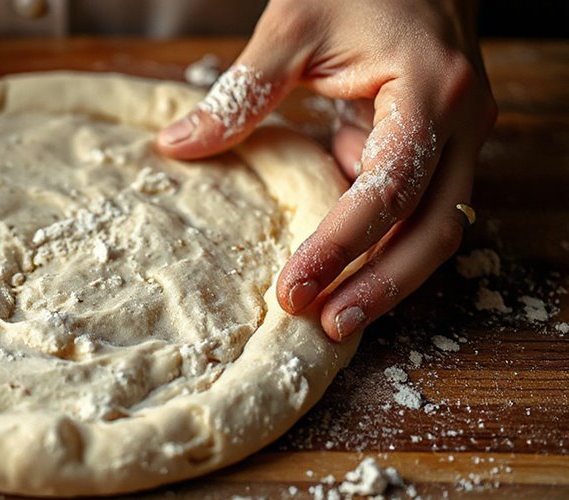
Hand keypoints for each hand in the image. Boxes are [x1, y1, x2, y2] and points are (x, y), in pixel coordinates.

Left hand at [157, 0, 495, 341]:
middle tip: (323, 327)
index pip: (388, 191)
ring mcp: (462, 138)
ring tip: (330, 317)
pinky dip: (380, 244)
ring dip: (386, 278)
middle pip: (434, 231)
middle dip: (380, 287)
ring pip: (436, 230)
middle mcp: (464, 123)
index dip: (339, 248)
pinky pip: (418, 209)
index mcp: (432, 91)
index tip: (292, 290)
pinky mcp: (442, 147)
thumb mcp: (294, 26)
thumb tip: (177, 146)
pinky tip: (340, 273)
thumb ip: (242, 92)